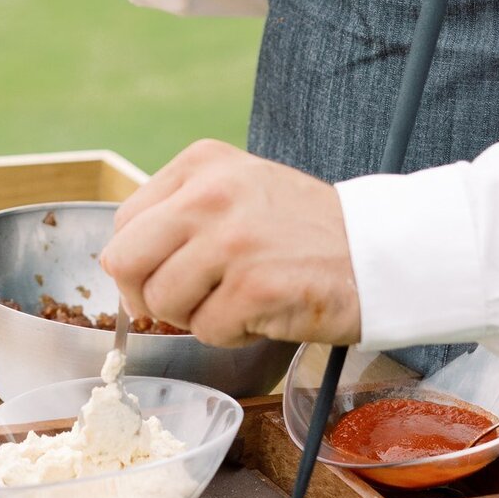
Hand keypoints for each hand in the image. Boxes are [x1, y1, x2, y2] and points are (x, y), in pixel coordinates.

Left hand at [100, 140, 361, 346]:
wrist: (376, 248)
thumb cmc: (300, 227)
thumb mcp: (235, 190)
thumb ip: (179, 214)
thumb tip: (121, 268)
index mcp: (200, 163)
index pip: (125, 222)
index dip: (137, 262)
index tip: (164, 275)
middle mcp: (208, 194)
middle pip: (125, 261)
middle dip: (146, 293)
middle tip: (184, 301)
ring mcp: (230, 241)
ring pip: (161, 302)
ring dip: (195, 316)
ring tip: (237, 298)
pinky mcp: (253, 288)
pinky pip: (206, 331)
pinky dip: (230, 334)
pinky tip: (261, 311)